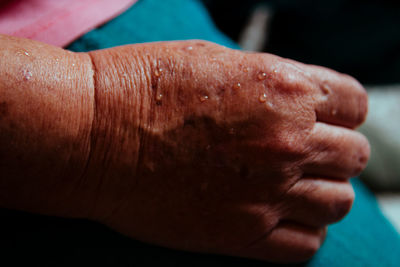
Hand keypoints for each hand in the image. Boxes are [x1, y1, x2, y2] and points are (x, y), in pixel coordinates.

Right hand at [85, 40, 368, 262]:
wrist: (93, 134)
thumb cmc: (143, 87)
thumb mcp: (216, 62)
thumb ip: (270, 85)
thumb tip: (297, 104)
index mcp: (284, 89)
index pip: (354, 103)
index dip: (342, 109)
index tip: (327, 116)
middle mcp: (287, 141)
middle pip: (353, 156)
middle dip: (335, 151)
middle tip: (305, 152)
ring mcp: (268, 191)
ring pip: (339, 203)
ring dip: (323, 192)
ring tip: (293, 186)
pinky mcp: (243, 234)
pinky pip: (307, 244)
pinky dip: (303, 231)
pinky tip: (279, 215)